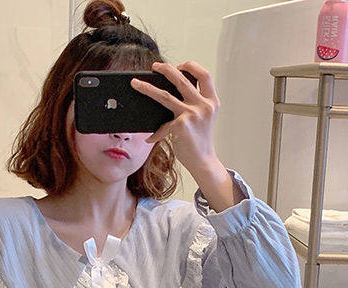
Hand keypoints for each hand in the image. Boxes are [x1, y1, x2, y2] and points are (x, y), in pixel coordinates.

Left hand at [130, 60, 220, 175]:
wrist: (203, 162)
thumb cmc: (200, 141)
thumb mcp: (203, 118)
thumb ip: (194, 103)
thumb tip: (171, 91)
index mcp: (211, 101)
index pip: (204, 75)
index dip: (191, 66)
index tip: (179, 65)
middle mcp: (203, 105)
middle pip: (181, 80)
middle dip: (165, 69)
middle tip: (154, 66)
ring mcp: (192, 115)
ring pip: (165, 96)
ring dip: (147, 88)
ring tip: (136, 84)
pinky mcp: (181, 126)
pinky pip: (162, 125)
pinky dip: (156, 133)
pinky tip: (150, 139)